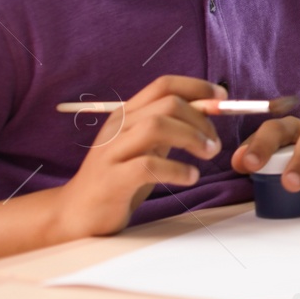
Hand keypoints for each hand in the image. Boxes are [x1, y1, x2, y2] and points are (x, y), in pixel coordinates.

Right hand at [56, 76, 224, 237]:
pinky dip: (177, 169)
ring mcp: (112, 152)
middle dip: (200, 119)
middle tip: (214, 143)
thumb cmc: (120, 178)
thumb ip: (171, 128)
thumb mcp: (147, 147)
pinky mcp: (112, 180)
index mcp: (127, 114)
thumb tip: (209, 109)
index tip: (222, 100)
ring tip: (207, 155)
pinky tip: (190, 177)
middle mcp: (118, 127)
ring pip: (156, 126)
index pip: (164, 85)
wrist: (77, 213)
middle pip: (167, 104)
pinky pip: (148, 165)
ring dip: (192, 138)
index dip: (197, 87)